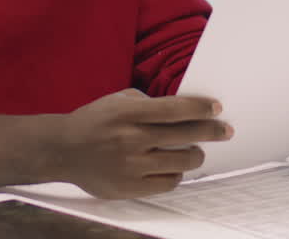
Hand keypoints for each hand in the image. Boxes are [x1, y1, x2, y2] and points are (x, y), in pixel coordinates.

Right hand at [58, 89, 231, 198]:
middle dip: (211, 132)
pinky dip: (177, 175)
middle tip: (225, 130)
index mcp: (128, 113)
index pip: (174, 109)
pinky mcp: (128, 188)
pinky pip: (167, 183)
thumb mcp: (118, 100)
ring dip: (195, 155)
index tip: (217, 108)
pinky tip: (176, 168)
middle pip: (184, 136)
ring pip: (181, 163)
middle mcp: (130, 139)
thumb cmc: (94, 121)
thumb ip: (148, 102)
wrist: (63, 150)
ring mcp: (130, 166)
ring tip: (196, 151)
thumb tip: (182, 108)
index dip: (200, 108)